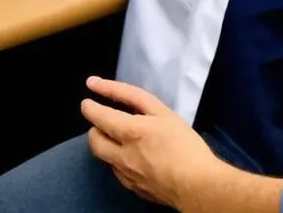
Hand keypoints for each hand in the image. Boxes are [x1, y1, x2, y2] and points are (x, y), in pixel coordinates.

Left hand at [82, 76, 218, 207]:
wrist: (195, 184)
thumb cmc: (185, 144)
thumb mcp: (165, 113)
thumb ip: (139, 102)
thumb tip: (118, 95)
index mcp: (132, 132)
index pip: (102, 116)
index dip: (91, 106)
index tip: (87, 96)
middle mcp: (122, 155)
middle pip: (94, 139)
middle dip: (94, 125)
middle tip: (103, 118)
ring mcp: (125, 174)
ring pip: (103, 155)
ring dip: (106, 142)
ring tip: (119, 135)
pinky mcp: (131, 188)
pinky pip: (116, 170)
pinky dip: (118, 159)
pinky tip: (133, 155)